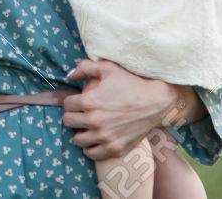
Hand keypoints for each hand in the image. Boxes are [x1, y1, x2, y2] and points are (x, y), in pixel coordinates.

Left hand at [61, 59, 201, 159]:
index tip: (78, 101)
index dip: (71, 101)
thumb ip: (85, 67)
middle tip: (81, 114)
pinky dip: (90, 148)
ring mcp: (104, 137)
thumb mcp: (108, 68)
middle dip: (73, 116)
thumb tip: (69, 76)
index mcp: (89, 101)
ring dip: (80, 132)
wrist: (155, 102)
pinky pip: (92, 154)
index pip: (66, 105)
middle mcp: (94, 121)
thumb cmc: (131, 83)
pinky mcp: (115, 149)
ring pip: (77, 140)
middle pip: (69, 122)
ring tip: (87, 127)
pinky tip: (94, 140)